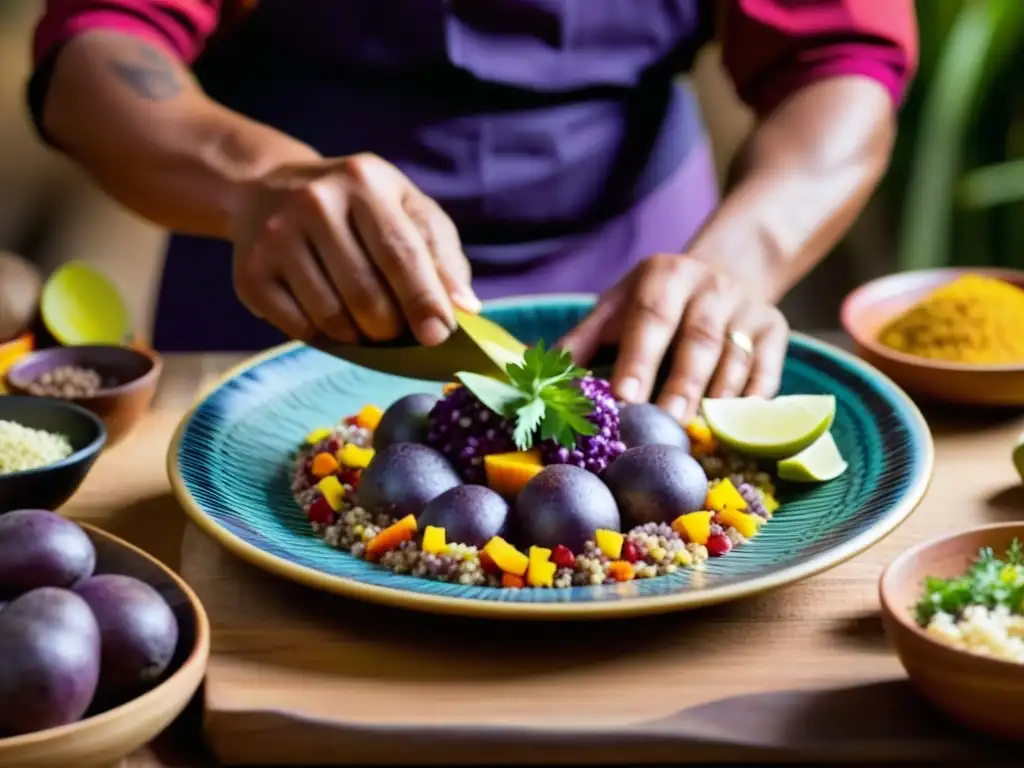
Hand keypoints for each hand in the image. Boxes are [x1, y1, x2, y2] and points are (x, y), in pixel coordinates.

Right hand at [230, 153, 479, 345]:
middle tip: (396, 329)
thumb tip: (465, 308)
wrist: (268, 189)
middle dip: (391, 327)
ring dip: (358, 336)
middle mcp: (314, 202)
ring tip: (364, 322)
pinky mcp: (250, 271)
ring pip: (332, 317)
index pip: (400, 252)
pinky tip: (330, 318)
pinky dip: (325, 337)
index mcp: (364, 181)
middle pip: (365, 294)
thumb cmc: (359, 208)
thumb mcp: (406, 210)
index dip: (423, 299)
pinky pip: (299, 328)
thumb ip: (442, 256)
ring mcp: (276, 236)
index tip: (440, 336)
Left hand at [560, 254, 787, 421]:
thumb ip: (581, 342)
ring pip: (736, 360)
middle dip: (682, 386)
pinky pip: (767, 373)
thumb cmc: (654, 303)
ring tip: (698, 437)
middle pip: (699, 341)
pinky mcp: (775, 330)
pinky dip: (752, 404)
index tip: (624, 398)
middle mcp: (710, 287)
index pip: (651, 317)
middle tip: (666, 427)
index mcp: (664, 277)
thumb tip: (539, 383)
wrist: (724, 271)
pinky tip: (735, 432)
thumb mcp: (615, 308)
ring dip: (717, 402)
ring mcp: (747, 309)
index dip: (639, 358)